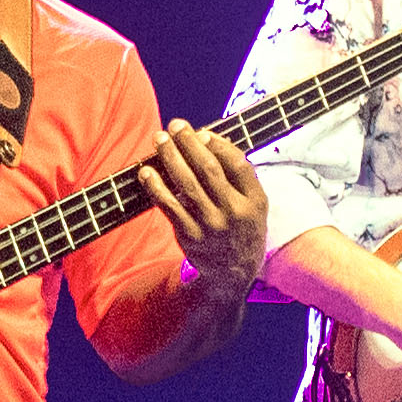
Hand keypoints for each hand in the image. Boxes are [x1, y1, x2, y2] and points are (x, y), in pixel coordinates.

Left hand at [132, 122, 273, 288]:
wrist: (232, 274)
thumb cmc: (241, 229)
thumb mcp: (255, 205)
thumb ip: (240, 176)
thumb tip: (208, 139)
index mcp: (255, 201)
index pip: (237, 164)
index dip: (218, 144)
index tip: (201, 131)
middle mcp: (234, 213)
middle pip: (208, 170)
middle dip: (189, 144)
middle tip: (174, 126)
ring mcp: (211, 225)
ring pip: (186, 185)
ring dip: (170, 159)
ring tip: (159, 140)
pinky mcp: (190, 236)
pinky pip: (169, 207)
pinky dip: (156, 187)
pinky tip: (146, 172)